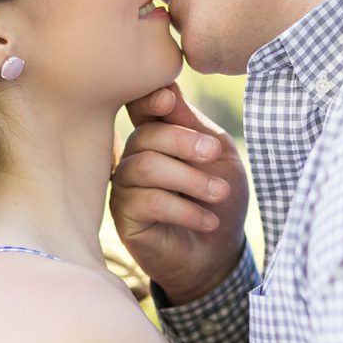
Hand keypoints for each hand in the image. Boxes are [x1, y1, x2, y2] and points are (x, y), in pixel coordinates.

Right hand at [111, 84, 249, 303]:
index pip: (140, 108)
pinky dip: (184, 209)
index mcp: (155, 136)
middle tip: (214, 154)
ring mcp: (125, 187)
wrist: (218, 252)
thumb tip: (167, 90)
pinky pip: (147, 201)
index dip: (149, 101)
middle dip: (183, 142)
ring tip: (219, 193)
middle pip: (145, 136)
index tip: (169, 102)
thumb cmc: (219, 198)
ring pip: (145, 167)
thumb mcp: (217, 156)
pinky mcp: (124, 217)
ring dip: (189, 178)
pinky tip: (207, 220)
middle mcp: (134, 158)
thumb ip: (193, 125)